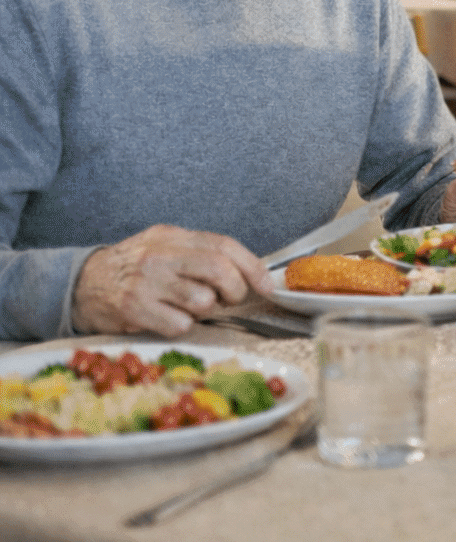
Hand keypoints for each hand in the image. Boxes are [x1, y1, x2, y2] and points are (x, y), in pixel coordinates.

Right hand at [71, 225, 274, 336]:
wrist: (82, 283)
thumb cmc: (135, 268)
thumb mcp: (166, 247)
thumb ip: (201, 253)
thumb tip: (249, 273)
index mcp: (174, 236)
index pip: (225, 245)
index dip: (252, 267)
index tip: (267, 287)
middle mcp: (161, 255)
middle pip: (220, 271)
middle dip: (234, 291)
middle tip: (228, 299)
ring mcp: (147, 281)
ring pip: (203, 301)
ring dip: (203, 310)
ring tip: (185, 306)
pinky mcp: (134, 309)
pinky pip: (180, 325)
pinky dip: (181, 326)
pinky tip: (166, 318)